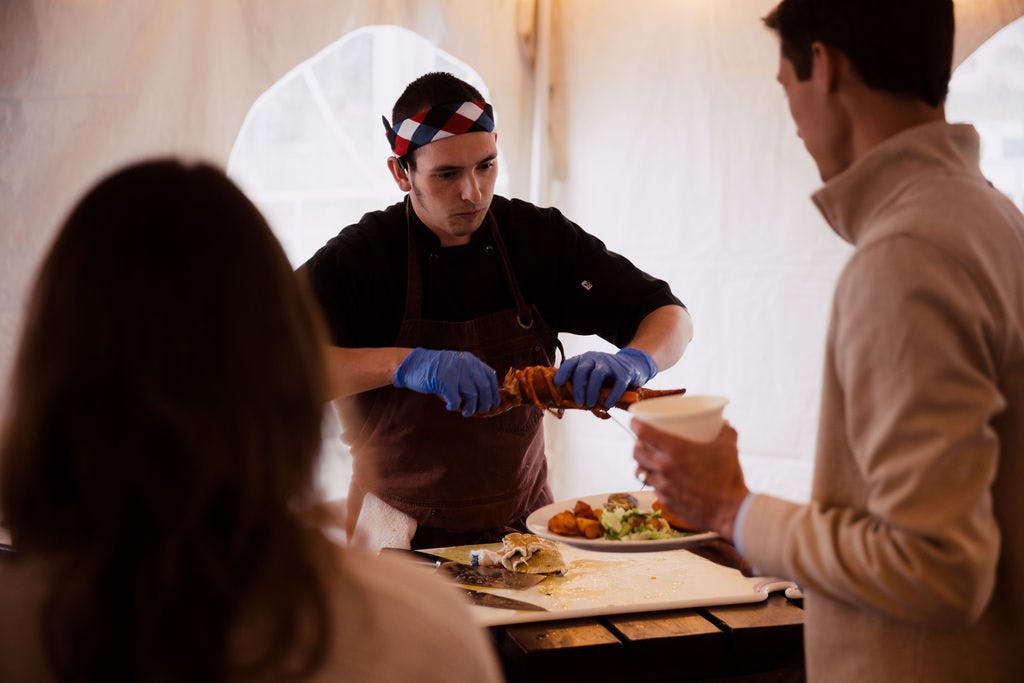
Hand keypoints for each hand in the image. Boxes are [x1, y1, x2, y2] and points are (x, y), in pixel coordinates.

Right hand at [392, 348, 499, 416]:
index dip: (494, 392)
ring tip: (466, 412)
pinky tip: (450, 407)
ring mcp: (455, 372)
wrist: (412, 364)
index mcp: (471, 360)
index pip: (490, 376)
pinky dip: (455, 407)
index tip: (494, 403)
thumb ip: (470, 377)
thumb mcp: (456, 367)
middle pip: (484, 387)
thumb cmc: (435, 370)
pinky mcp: (444, 381)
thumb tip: (486, 399)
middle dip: (485, 403)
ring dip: (471, 408)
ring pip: (472, 396)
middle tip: (481, 411)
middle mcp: (466, 364)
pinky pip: (456, 400)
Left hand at [553, 347, 656, 407]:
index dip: (563, 373)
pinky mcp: (624, 373)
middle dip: (578, 387)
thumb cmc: (607, 376)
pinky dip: (612, 395)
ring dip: (592, 391)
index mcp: (584, 359)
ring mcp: (610, 364)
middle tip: (578, 402)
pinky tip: (608, 404)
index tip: (558, 383)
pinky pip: (617, 384)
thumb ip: (583, 387)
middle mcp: (595, 358)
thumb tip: (570, 404)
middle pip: (582, 370)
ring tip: (590, 404)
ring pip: (597, 375)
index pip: (570, 363)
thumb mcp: (592, 377)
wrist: (632, 366)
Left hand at [631, 420, 748, 541]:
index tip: (636, 421)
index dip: (635, 424)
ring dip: (643, 466)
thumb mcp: (729, 447)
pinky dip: (657, 483)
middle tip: (643, 443)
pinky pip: (654, 489)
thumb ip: (725, 431)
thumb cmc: (729, 477)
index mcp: (675, 450)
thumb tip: (723, 422)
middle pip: (636, 453)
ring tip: (650, 463)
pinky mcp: (666, 502)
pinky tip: (665, 482)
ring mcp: (663, 487)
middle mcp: (663, 468)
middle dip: (637, 446)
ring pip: (641, 473)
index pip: (643, 432)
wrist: (730, 512)